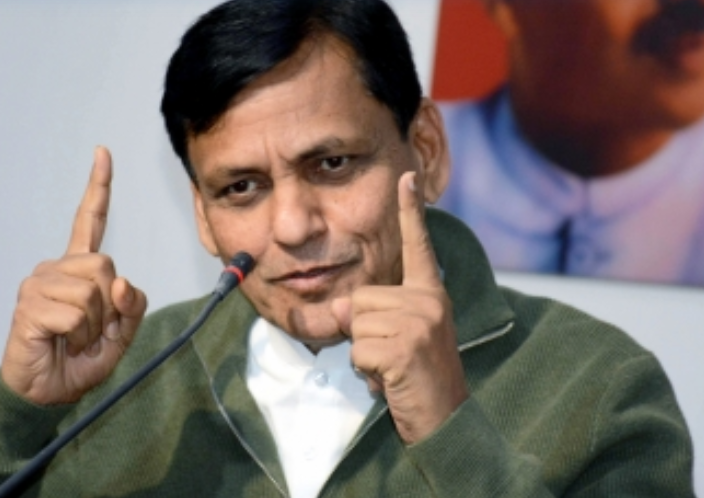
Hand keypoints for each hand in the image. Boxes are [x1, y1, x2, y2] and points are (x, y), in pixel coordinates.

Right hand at [1, 147, 147, 404]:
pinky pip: (76, 314)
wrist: (49, 390)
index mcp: (79, 269)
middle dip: (111, 307)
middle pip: (107, 267)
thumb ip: (133, 306)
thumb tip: (122, 283)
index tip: (102, 153)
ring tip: (73, 338)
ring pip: (94, 293)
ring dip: (94, 326)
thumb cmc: (82, 357)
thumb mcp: (122, 332)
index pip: (89, 221)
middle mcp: (56, 268)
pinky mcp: (29, 304)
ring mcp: (39, 283)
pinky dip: (78, 336)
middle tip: (90, 331)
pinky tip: (60, 342)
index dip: (98, 188)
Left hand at [331, 171, 466, 444]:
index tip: (407, 177)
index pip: (418, 247)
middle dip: (364, 331)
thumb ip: (369, 314)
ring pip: (355, 323)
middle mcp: (429, 300)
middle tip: (392, 356)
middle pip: (360, 298)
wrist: (445, 420)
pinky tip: (392, 380)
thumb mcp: (396, 337)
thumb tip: (342, 306)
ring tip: (393, 368)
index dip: (410, 212)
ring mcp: (420, 321)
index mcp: (431, 294)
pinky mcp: (407, 345)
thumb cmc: (418, 378)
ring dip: (365, 353)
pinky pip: (358, 349)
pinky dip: (366, 371)